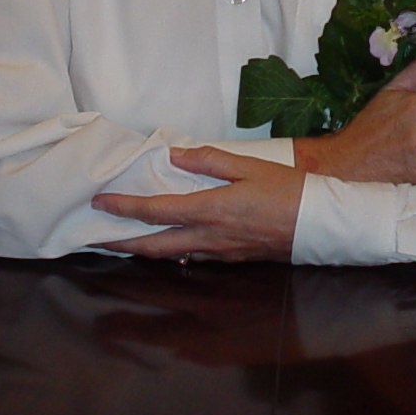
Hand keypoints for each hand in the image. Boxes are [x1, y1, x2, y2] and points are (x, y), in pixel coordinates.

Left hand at [92, 146, 302, 262]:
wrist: (320, 223)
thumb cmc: (288, 190)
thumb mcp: (249, 166)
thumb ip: (209, 160)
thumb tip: (174, 154)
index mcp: (211, 209)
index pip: (156, 211)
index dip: (124, 208)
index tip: (101, 202)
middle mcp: (209, 237)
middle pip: (153, 245)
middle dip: (121, 242)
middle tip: (95, 237)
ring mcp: (220, 253)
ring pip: (170, 256)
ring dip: (142, 250)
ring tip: (121, 242)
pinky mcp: (231, 260)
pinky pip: (191, 258)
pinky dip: (169, 253)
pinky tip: (164, 246)